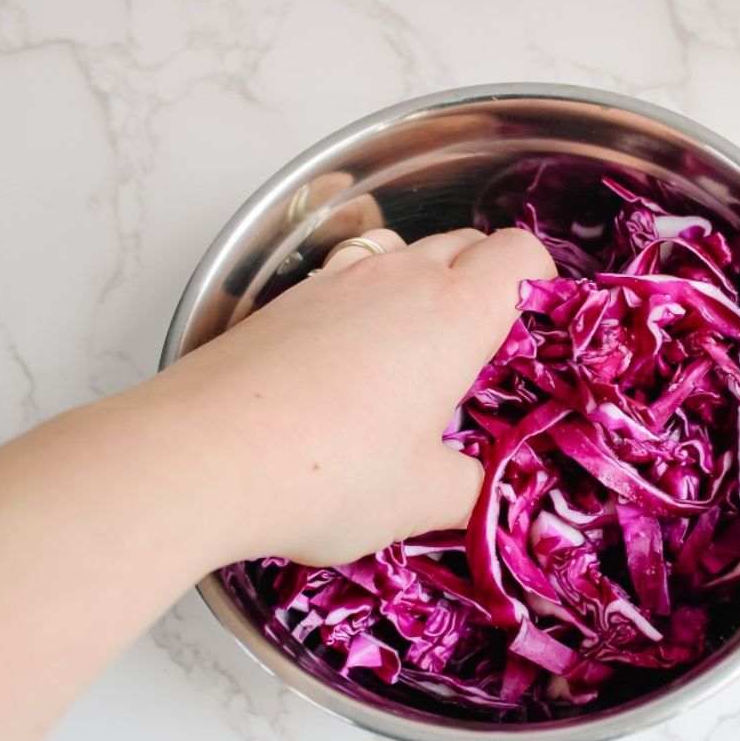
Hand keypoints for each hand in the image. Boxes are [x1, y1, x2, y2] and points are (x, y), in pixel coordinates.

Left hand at [141, 226, 555, 565]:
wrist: (198, 456)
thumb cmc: (331, 472)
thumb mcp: (424, 497)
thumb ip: (471, 486)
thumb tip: (477, 485)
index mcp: (455, 313)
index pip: (521, 253)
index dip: (541, 280)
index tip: (536, 328)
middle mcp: (398, 279)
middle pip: (465, 242)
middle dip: (487, 283)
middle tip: (482, 354)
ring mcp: (335, 283)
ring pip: (401, 256)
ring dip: (422, 290)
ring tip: (413, 360)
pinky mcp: (285, 303)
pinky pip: (346, 283)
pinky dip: (365, 310)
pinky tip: (345, 373)